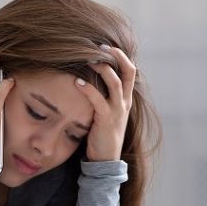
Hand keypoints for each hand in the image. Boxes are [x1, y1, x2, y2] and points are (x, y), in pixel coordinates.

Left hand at [76, 44, 135, 161]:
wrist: (105, 160)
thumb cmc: (101, 135)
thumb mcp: (105, 113)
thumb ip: (101, 97)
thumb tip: (87, 80)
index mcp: (125, 99)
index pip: (130, 71)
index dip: (121, 56)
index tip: (107, 45)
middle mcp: (124, 102)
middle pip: (128, 72)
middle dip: (116, 56)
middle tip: (100, 45)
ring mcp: (117, 111)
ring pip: (116, 83)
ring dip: (102, 68)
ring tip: (88, 59)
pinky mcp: (106, 120)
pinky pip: (99, 100)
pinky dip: (88, 89)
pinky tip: (76, 82)